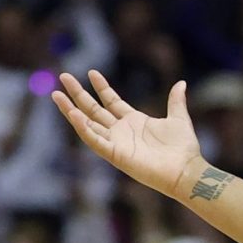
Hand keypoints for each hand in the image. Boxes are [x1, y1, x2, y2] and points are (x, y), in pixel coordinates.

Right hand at [54, 71, 207, 202]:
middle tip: (63, 76)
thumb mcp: (179, 119)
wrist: (186, 170)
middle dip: (78, 94)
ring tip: (56, 95)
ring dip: (71, 110)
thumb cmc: (184, 150)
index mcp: (134, 122)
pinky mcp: (115, 155)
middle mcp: (121, 132)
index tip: (91, 72)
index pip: (111, 102)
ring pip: (88, 124)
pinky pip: (95, 141)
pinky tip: (74, 114)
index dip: (101, 87)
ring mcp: (116, 143)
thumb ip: (175, 102)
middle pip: (94, 110)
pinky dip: (84, 129)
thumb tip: (181, 84)